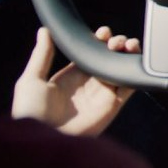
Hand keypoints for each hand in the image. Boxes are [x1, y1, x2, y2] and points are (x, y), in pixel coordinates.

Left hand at [12, 26, 139, 135]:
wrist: (45, 138)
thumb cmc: (32, 111)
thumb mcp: (32, 80)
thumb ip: (41, 54)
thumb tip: (44, 29)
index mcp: (72, 74)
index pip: (91, 52)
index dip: (100, 40)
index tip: (103, 32)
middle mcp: (90, 81)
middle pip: (110, 57)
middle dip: (117, 43)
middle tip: (115, 41)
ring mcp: (103, 92)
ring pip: (123, 67)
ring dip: (129, 53)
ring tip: (128, 44)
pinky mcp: (113, 103)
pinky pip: (130, 85)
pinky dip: (135, 72)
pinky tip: (134, 59)